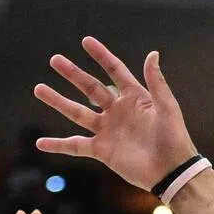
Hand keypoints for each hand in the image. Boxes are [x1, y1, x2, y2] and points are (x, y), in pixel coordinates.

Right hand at [34, 37, 196, 190]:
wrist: (171, 172)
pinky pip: (76, 146)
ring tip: (39, 89)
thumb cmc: (174, 140)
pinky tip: (41, 143)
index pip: (114, 71)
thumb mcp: (167, 108)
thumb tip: (153, 53)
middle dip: (72, 74)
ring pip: (78, 113)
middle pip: (90, 88)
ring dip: (58, 101)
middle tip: (55, 60)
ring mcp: (108, 131)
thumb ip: (157, 82)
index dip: (101, 56)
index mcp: (134, 98)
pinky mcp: (102, 151)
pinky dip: (58, 145)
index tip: (86, 41)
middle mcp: (117, 112)